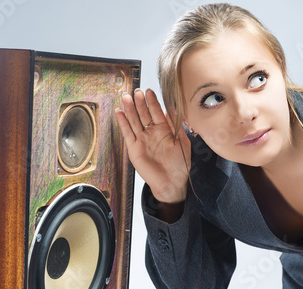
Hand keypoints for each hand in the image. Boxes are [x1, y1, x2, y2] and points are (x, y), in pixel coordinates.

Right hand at [115, 88, 190, 202]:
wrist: (172, 182)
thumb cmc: (180, 165)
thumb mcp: (183, 142)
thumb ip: (177, 125)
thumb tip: (172, 109)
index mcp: (164, 130)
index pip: (157, 112)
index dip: (152, 102)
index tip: (149, 91)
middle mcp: (152, 133)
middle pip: (144, 114)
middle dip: (140, 103)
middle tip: (136, 92)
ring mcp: (142, 140)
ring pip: (134, 121)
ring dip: (130, 109)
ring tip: (126, 97)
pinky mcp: (134, 149)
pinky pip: (128, 133)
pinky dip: (123, 123)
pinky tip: (119, 112)